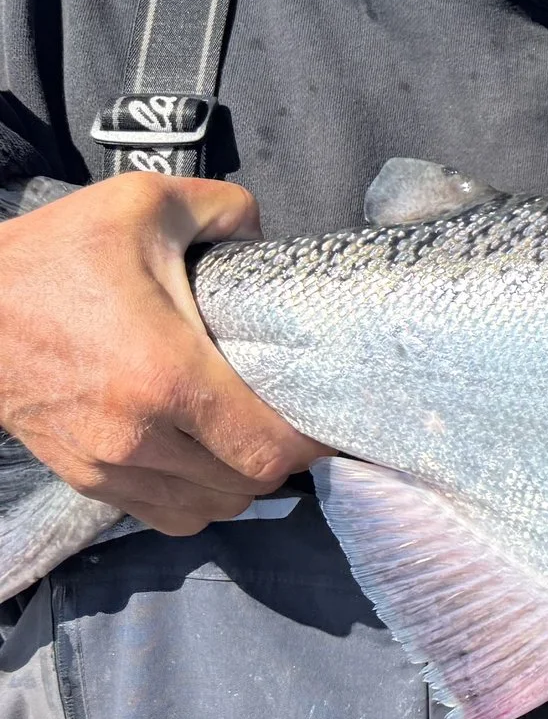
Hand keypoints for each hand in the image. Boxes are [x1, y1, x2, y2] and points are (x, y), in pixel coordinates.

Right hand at [0, 173, 319, 534]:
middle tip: (288, 421)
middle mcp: (137, 435)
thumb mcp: (145, 203)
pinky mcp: (81, 476)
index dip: (308, 441)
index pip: (267, 450)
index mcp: (166, 376)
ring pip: (207, 511)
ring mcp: (105, 464)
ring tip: (246, 440)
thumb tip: (263, 233)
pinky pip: (162, 515)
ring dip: (237, 484)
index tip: (322, 417)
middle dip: (278, 460)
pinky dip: (194, 498)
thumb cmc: (55, 254)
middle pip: (246, 487)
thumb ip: (227, 209)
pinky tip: (202, 459)